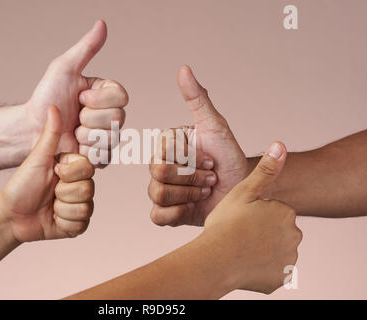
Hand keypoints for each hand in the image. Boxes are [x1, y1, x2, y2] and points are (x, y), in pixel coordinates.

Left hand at [0, 105, 94, 242]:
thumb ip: (51, 134)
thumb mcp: (38, 158)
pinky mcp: (77, 225)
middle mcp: (81, 186)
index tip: (55, 172)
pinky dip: (62, 223)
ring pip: (85, 208)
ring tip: (50, 206)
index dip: (70, 173)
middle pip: (88, 189)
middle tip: (50, 192)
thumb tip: (52, 107)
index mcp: (75, 169)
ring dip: (61, 208)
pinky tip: (52, 219)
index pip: (88, 168)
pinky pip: (80, 225)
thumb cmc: (22, 184)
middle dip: (63, 193)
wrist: (11, 215)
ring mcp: (80, 206)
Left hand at [25, 20, 127, 165]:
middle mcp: (111, 114)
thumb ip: (86, 48)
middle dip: (90, 119)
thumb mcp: (64, 68)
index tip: (79, 97)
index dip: (99, 99)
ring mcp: (107, 136)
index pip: (121, 96)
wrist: (32, 130)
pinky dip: (87, 151)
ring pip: (112, 138)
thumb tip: (102, 24)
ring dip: (87, 135)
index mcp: (106, 94)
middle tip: (75, 117)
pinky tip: (76, 145)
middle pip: (118, 118)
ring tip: (73, 132)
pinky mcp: (100, 155)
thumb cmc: (46, 98)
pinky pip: (105, 155)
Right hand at [148, 65, 246, 225]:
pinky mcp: (165, 213)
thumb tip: (184, 69)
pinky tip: (196, 206)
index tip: (210, 159)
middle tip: (211, 176)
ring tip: (207, 190)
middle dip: (192, 178)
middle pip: (158, 174)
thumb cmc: (229, 157)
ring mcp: (160, 191)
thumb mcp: (216, 126)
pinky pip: (158, 217)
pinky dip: (180, 213)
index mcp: (166, 146)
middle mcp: (159, 167)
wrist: (243, 191)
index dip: (189, 159)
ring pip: (158, 195)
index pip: (162, 152)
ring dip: (191, 194)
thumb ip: (198, 99)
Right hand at [202, 142, 301, 293]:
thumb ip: (266, 170)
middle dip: (262, 232)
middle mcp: (294, 236)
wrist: (216, 261)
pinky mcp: (280, 278)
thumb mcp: (244, 192)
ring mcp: (288, 260)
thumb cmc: (226, 224)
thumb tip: (280, 145)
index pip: (274, 211)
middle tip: (240, 234)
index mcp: (285, 213)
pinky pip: (272, 270)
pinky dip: (261, 268)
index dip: (255, 214)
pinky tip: (245, 263)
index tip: (240, 219)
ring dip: (262, 250)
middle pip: (278, 231)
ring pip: (275, 251)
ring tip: (240, 248)